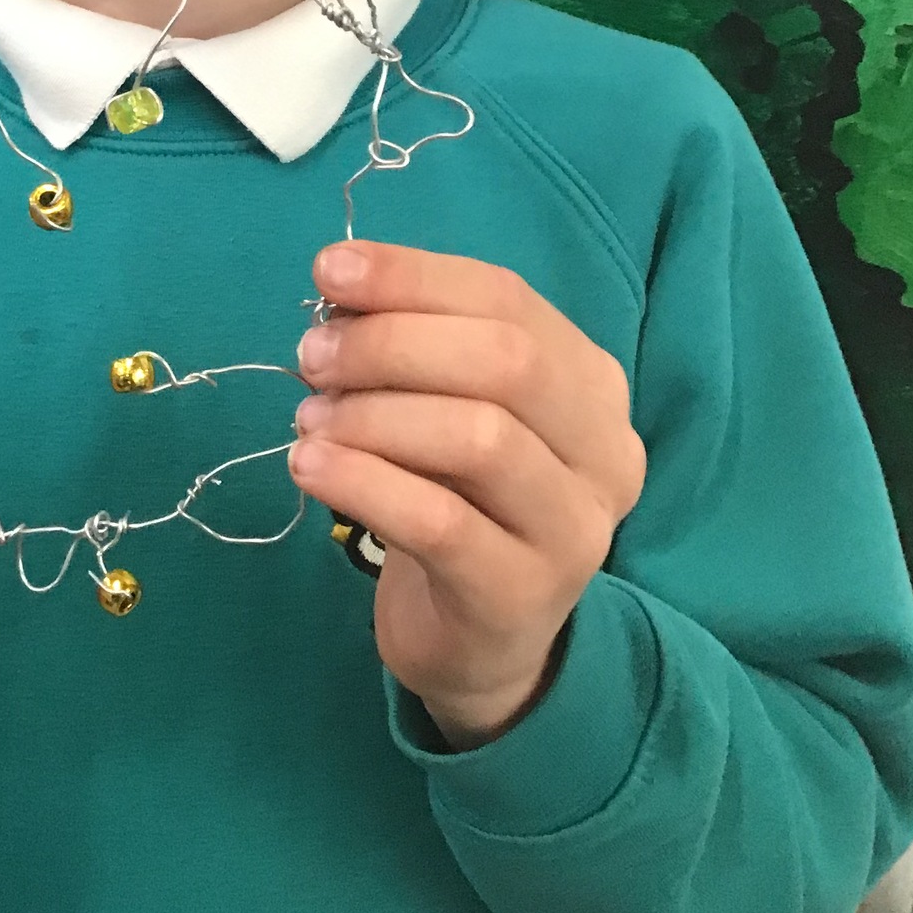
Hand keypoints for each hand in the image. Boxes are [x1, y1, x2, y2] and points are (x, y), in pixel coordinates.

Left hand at [289, 243, 644, 749]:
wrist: (480, 640)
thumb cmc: (462, 501)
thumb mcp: (450, 411)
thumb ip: (419, 348)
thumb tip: (339, 286)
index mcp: (591, 383)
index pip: (509, 300)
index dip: (414, 278)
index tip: (328, 271)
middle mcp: (605, 451)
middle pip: (506, 362)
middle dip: (392, 345)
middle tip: (312, 356)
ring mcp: (574, 529)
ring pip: (479, 439)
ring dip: (374, 415)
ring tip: (307, 419)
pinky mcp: (522, 595)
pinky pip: (439, 523)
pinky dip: (365, 483)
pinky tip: (311, 466)